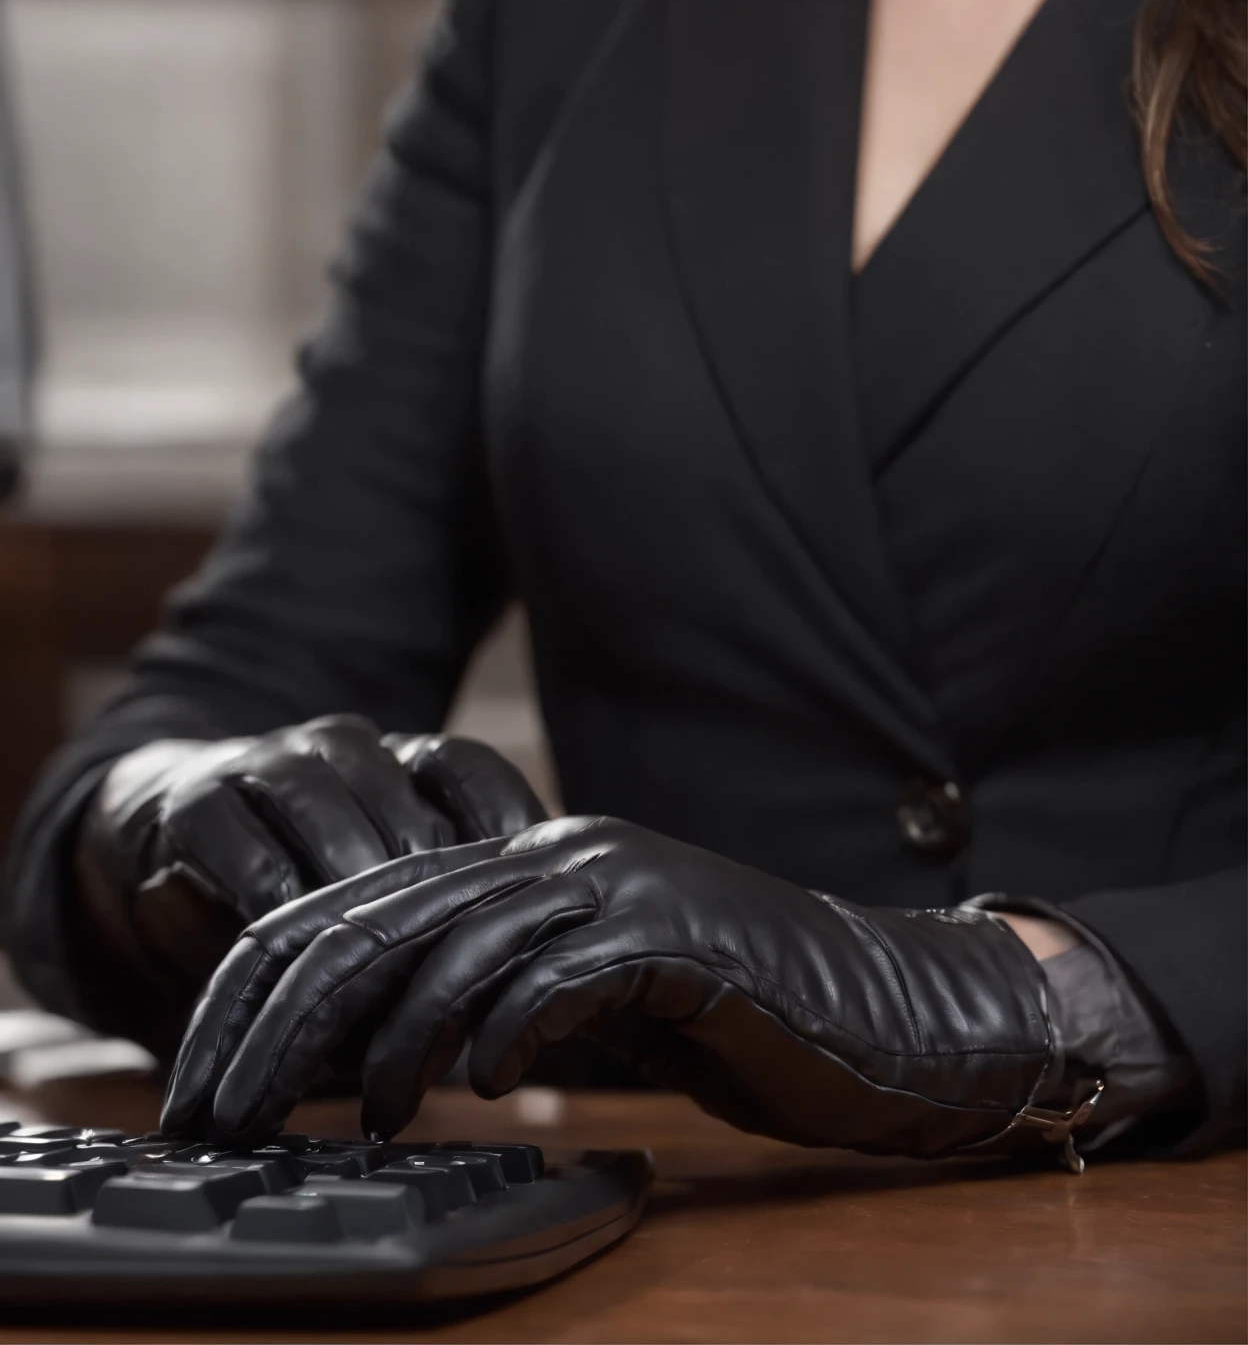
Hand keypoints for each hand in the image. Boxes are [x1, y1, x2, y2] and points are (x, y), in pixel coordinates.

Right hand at [75, 717, 546, 993]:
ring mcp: (267, 765)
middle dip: (434, 887)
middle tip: (464, 960)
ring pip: (332, 819)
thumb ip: (444, 911)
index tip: (539, 885)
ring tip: (389, 971)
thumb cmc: (306, 883)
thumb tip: (524, 982)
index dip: (505, 822)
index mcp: (394, 756)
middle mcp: (338, 748)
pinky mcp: (201, 801)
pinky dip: (286, 912)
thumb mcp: (382, 889)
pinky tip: (308, 962)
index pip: (466, 767)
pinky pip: (253, 855)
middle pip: (403, 807)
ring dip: (360, 898)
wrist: (167, 836)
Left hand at [162, 816, 1052, 1155]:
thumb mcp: (583, 1000)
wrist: (876, 1008)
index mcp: (519, 859)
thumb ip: (490, 1000)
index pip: (349, 907)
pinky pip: (557, 977)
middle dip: (281, 1022)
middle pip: (375, 918)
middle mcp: (554, 852)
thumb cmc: (722, 1017)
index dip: (258, 991)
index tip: (204, 1081)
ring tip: (357, 1117)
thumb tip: (374, 1058)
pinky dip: (506, 1033)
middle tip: (223, 1114)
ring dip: (388, 1040)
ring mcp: (613, 882)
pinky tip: (484, 1088)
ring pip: (455, 942)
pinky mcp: (670, 932)